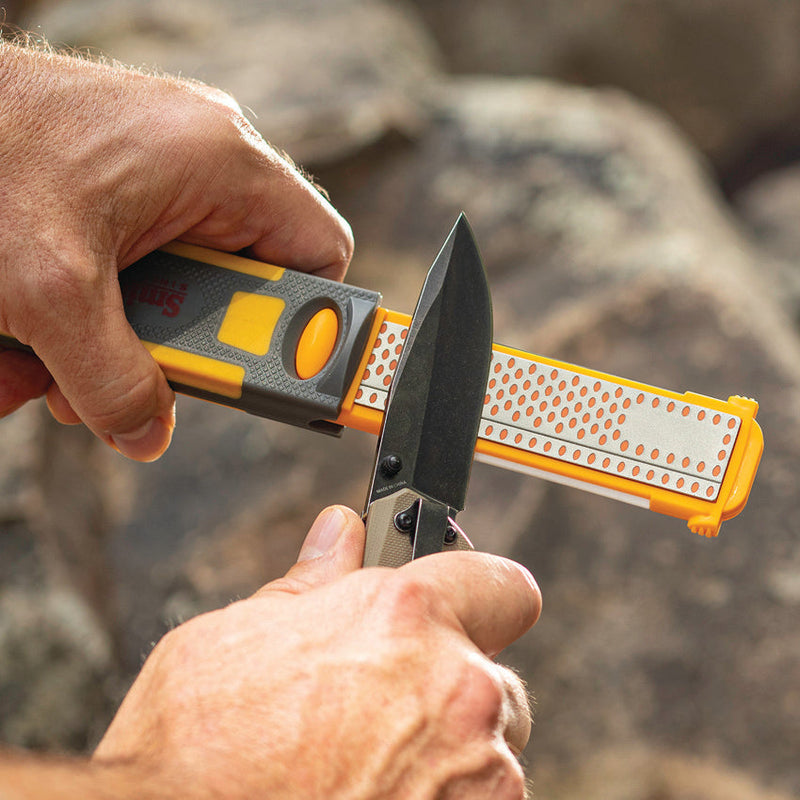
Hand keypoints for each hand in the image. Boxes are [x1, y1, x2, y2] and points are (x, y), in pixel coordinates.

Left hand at [0, 43, 352, 459]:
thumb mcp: (51, 288)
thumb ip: (111, 377)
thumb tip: (146, 429)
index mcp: (222, 161)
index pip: (320, 255)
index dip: (306, 325)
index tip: (273, 375)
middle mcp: (202, 161)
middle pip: (241, 286)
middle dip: (186, 346)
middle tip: (142, 372)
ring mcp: (158, 171)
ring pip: (179, 288)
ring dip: (124, 341)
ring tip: (57, 355)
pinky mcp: (117, 185)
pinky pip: (134, 270)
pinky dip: (90, 314)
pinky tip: (35, 329)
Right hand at [93, 507, 541, 798]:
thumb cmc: (196, 754)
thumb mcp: (236, 639)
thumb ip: (311, 583)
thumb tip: (339, 535)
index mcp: (406, 617)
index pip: (499, 582)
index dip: (478, 592)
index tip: (461, 604)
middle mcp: (458, 689)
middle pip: (492, 670)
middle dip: (449, 680)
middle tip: (383, 703)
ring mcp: (477, 772)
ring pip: (489, 745)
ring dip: (448, 749)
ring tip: (366, 764)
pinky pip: (480, 799)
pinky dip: (442, 798)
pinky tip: (371, 795)